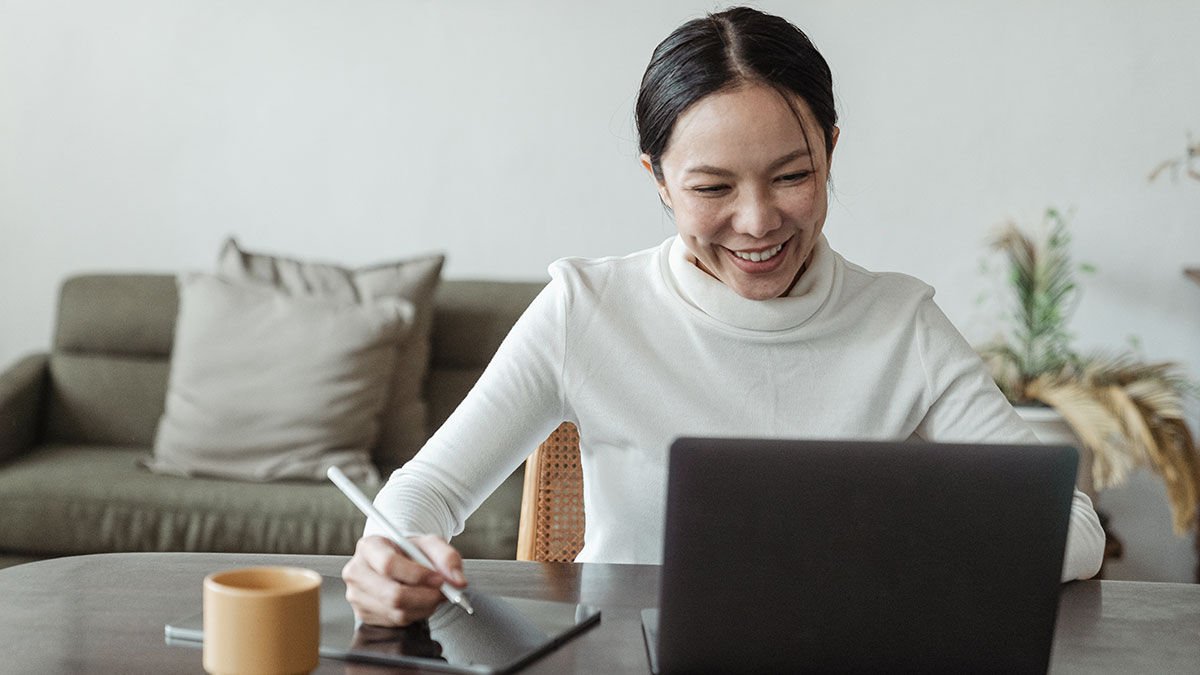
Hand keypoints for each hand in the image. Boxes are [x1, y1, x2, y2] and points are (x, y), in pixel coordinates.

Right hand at [342, 534, 467, 625]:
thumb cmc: (410, 551)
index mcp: (369, 547)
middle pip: (392, 594)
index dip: (418, 575)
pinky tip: (420, 601)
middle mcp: (357, 571)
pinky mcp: (363, 614)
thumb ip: (447, 557)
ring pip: (397, 611)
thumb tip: (457, 581)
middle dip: (425, 597)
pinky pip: (396, 621)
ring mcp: (357, 596)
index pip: (389, 564)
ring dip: (424, 607)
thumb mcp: (430, 544)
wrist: (397, 561)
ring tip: (434, 594)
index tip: (439, 579)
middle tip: (444, 592)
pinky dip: (416, 614)